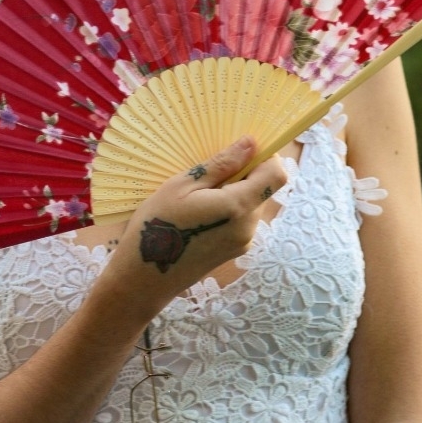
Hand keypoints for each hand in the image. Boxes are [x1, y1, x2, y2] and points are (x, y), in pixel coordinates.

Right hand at [106, 136, 285, 314]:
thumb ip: (221, 165)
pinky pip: (240, 220)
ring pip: (250, 203)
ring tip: (196, 195)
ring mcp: (242, 242)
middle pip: (263, 189)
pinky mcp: (234, 251)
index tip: (241, 151)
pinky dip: (227, 209)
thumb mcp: (182, 186)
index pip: (276, 175)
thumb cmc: (157, 226)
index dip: (266, 158)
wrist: (145, 278)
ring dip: (233, 192)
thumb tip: (251, 144)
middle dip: (243, 174)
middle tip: (207, 173)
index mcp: (239, 207)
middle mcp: (249, 226)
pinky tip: (198, 213)